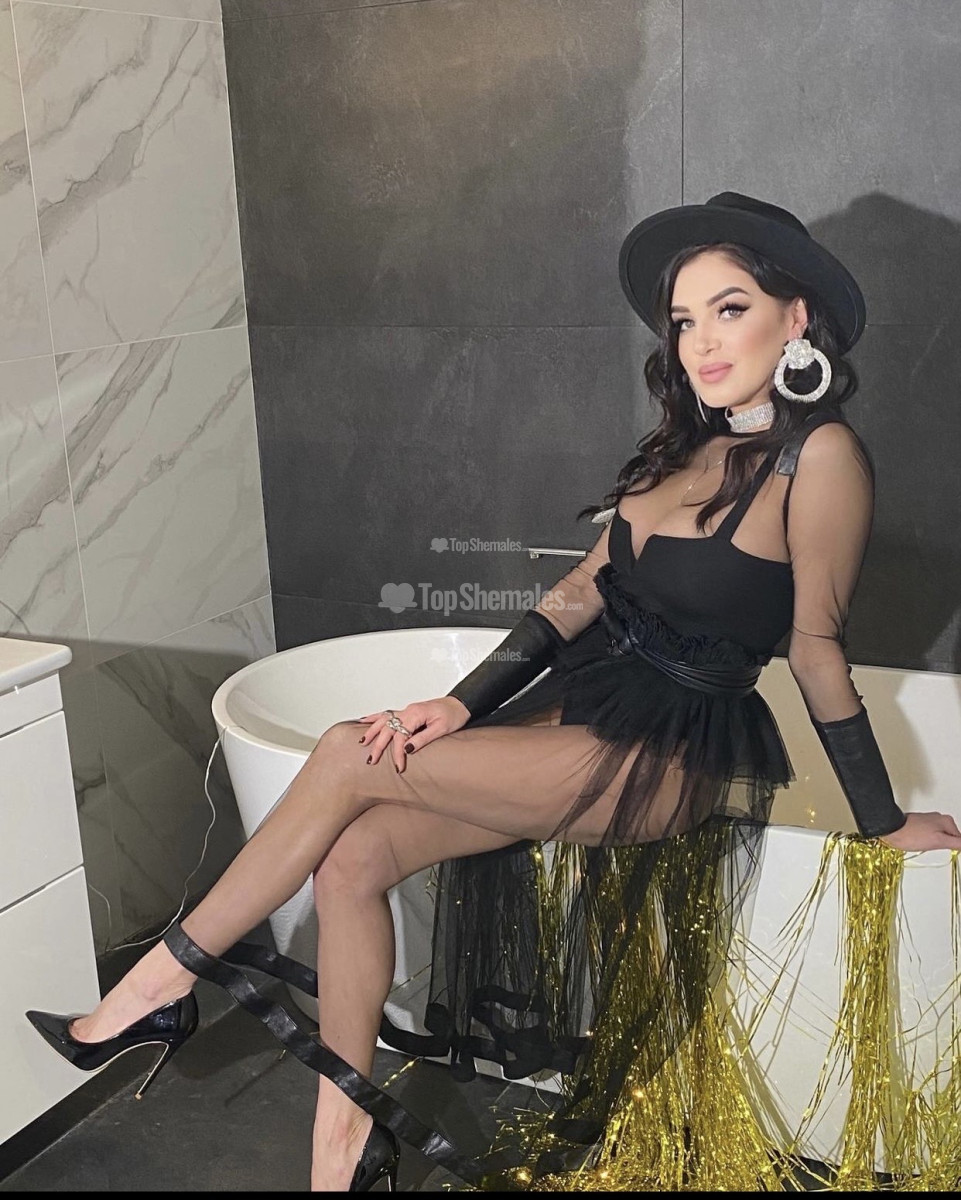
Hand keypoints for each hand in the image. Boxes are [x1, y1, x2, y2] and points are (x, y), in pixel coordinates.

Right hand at [354, 697, 471, 773]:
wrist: (460, 704)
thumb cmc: (454, 715)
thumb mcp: (442, 729)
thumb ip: (423, 738)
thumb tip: (407, 748)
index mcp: (416, 714)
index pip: (400, 736)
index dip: (397, 752)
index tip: (398, 766)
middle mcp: (408, 711)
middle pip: (387, 728)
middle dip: (378, 745)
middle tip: (372, 760)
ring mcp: (407, 710)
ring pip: (383, 719)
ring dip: (372, 731)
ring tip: (362, 743)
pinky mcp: (407, 712)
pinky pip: (387, 714)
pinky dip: (375, 718)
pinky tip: (364, 721)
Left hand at [877, 811, 960, 851]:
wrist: (890, 829)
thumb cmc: (911, 834)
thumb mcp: (939, 841)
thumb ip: (957, 843)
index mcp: (947, 821)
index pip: (960, 839)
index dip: (955, 848)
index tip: (942, 848)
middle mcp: (939, 818)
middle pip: (950, 838)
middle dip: (943, 845)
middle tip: (931, 847)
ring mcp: (929, 820)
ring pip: (940, 837)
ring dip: (934, 843)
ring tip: (923, 844)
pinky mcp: (920, 824)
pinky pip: (930, 835)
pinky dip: (927, 841)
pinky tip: (919, 842)